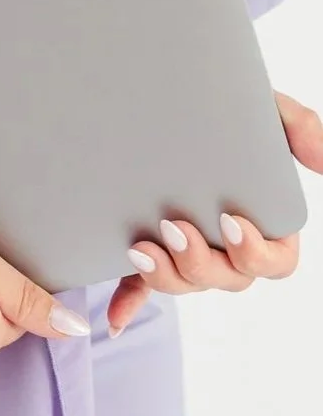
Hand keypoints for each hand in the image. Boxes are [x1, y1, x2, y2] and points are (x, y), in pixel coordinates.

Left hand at [105, 90, 322, 336]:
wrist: (165, 98)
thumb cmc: (223, 108)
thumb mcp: (265, 110)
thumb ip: (299, 128)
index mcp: (264, 223)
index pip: (275, 262)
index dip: (255, 254)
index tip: (230, 223)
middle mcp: (227, 246)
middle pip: (227, 279)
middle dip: (201, 262)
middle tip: (175, 227)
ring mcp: (188, 251)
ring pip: (186, 283)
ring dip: (166, 275)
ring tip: (141, 248)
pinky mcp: (150, 249)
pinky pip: (141, 286)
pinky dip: (128, 302)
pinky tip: (115, 317)